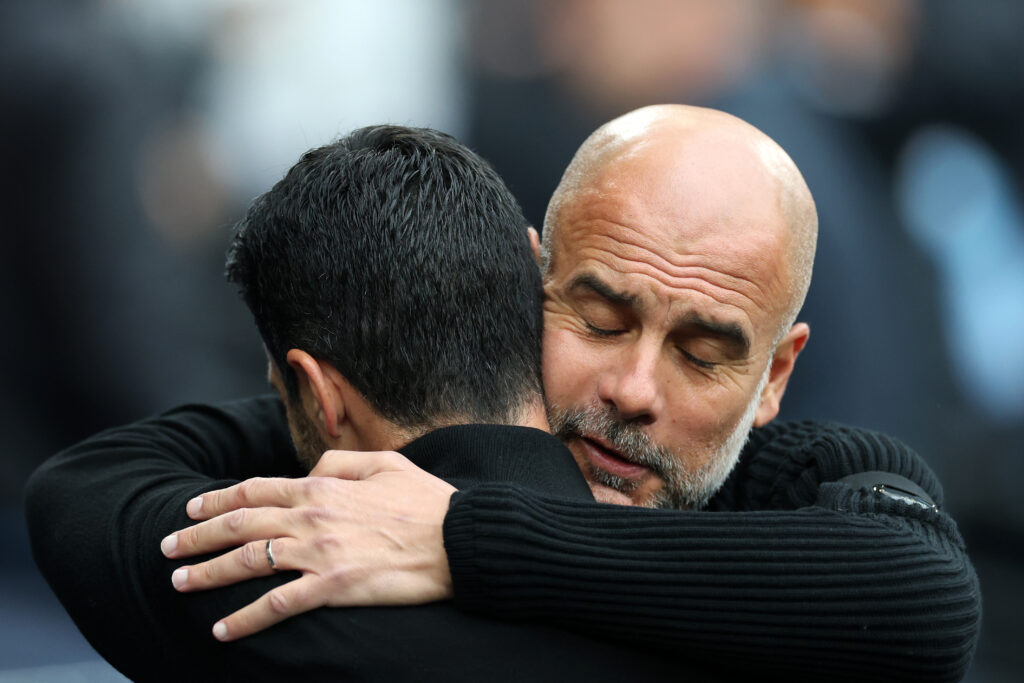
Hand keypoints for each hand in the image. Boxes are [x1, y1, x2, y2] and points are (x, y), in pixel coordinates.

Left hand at [160, 450, 456, 640]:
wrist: (458, 540)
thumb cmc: (428, 502)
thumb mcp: (387, 463)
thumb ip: (342, 461)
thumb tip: (312, 470)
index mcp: (324, 487)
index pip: (256, 491)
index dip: (218, 499)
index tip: (190, 507)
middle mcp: (313, 518)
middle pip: (240, 526)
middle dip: (196, 537)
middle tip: (167, 548)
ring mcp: (320, 554)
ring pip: (248, 562)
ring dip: (208, 574)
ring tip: (179, 584)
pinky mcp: (333, 588)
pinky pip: (277, 606)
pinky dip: (244, 619)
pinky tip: (221, 629)